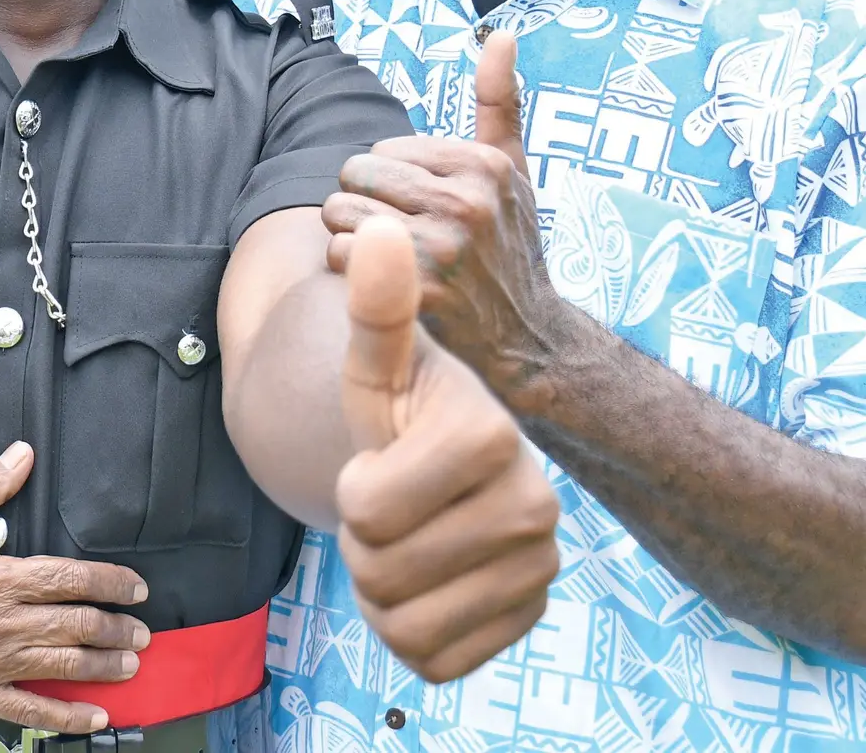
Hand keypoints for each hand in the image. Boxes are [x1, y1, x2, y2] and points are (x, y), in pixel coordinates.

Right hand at [0, 442, 149, 733]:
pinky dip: (66, 715)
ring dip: (104, 665)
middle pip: (78, 626)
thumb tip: (21, 456)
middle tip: (141, 628)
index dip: (111, 583)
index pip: (71, 579)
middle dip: (117, 626)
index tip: (135, 587)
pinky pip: (30, 710)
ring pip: (63, 667)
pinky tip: (93, 716)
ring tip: (130, 662)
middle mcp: (1, 623)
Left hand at [324, 31, 568, 401]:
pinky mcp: (419, 291)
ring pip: (340, 216)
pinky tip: (381, 286)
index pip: (380, 152)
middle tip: (394, 235)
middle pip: (353, 178)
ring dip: (348, 239)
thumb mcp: (514, 173)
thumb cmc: (510, 248)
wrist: (529, 341)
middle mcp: (466, 200)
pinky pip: (341, 258)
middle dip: (362, 204)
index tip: (417, 209)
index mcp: (483, 164)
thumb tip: (500, 35)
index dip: (387, 182)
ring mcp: (444, 247)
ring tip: (387, 260)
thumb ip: (500, 103)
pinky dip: (348, 274)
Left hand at [336, 217, 560, 681]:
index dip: (353, 490)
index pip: (368, 508)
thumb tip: (379, 229)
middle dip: (362, 542)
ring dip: (382, 590)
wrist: (445, 476)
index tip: (380, 460)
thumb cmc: (403, 415)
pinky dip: (412, 630)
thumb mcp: (379, 365)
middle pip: (381, 570)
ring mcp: (538, 574)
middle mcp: (537, 511)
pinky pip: (432, 661)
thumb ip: (377, 307)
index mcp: (494, 439)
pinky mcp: (527, 625)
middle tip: (389, 505)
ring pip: (402, 625)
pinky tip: (427, 581)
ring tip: (406, 540)